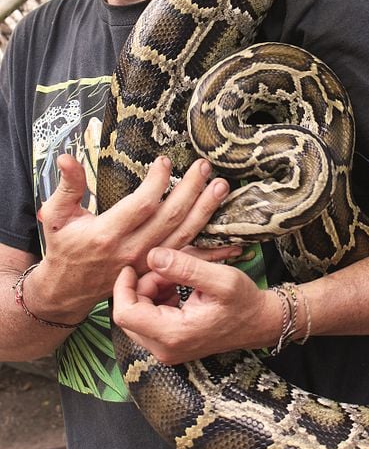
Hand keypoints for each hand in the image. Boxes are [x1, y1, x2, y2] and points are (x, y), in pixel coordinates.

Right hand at [33, 154, 235, 321]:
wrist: (68, 290)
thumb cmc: (63, 247)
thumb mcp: (56, 216)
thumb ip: (67, 186)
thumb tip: (67, 158)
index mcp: (107, 234)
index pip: (140, 205)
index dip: (157, 182)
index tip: (166, 161)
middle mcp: (131, 250)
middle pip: (169, 218)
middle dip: (190, 190)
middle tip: (205, 167)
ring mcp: (147, 262)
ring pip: (183, 236)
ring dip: (204, 211)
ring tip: (220, 188)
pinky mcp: (156, 269)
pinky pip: (188, 258)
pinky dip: (211, 250)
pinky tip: (232, 241)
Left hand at [112, 246, 282, 363]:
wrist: (259, 323)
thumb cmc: (243, 302)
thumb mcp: (220, 279)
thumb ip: (185, 268)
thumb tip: (152, 255)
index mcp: (173, 335)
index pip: (125, 314)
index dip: (123, 287)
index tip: (133, 264)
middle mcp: (164, 349)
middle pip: (129, 314)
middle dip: (141, 286)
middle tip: (167, 269)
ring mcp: (166, 350)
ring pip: (138, 315)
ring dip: (150, 291)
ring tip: (176, 278)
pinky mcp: (170, 345)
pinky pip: (149, 320)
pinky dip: (157, 299)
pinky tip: (177, 288)